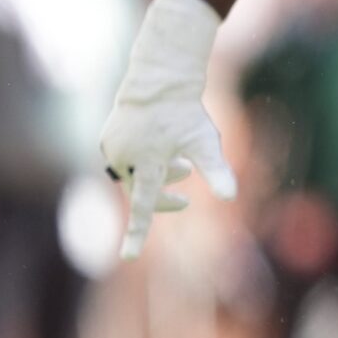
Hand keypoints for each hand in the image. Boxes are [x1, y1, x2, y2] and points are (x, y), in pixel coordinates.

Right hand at [103, 0, 234, 259]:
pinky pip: (124, 161)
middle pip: (142, 192)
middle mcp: (124, 157)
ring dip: (155, 178)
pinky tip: (160, 152)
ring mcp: (112, 147)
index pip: (143, 206)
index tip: (127, 257)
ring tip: (180, 169)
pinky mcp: (107, 139)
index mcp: (148, 163)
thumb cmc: (187, 113)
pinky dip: (142, 164)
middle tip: (184, 201)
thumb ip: (216, 170)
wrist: (161, 80)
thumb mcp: (207, 142)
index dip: (137, 233)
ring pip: (133, 175)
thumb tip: (231, 197)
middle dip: (163, 198)